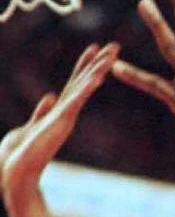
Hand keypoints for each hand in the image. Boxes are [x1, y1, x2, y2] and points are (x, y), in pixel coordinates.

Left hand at [0, 43, 115, 197]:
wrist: (17, 171)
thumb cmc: (21, 152)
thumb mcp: (31, 126)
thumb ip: (41, 112)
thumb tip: (49, 97)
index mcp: (59, 111)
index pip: (75, 83)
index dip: (84, 65)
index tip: (94, 48)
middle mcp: (66, 112)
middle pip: (85, 81)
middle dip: (99, 62)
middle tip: (115, 45)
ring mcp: (65, 116)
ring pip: (84, 88)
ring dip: (98, 70)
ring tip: (111, 55)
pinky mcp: (61, 121)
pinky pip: (77, 100)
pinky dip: (87, 88)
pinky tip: (97, 77)